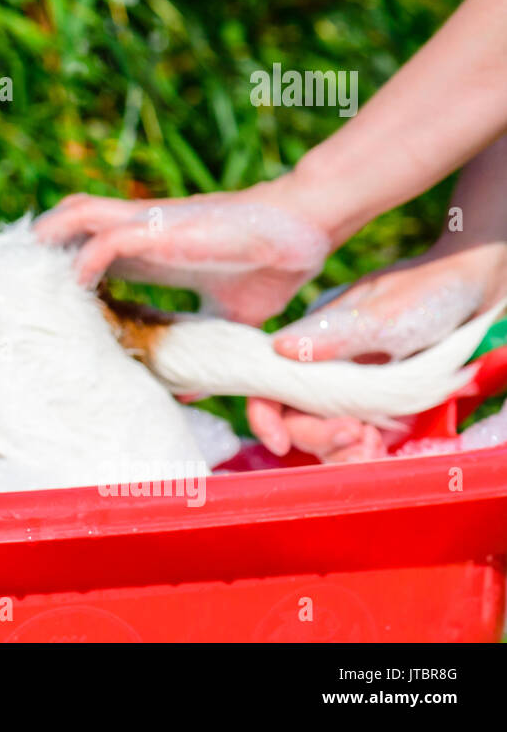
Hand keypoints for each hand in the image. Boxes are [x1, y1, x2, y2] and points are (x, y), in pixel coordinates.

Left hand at [34, 183, 330, 324]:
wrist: (303, 230)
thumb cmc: (270, 265)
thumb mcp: (229, 316)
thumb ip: (201, 343)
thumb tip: (187, 390)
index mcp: (148, 250)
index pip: (86, 252)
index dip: (59, 272)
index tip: (37, 302)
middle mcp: (138, 233)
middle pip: (67, 226)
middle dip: (38, 248)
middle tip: (13, 282)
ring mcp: (147, 226)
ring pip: (76, 217)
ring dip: (49, 242)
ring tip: (26, 274)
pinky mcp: (162, 228)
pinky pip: (108, 239)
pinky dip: (85, 259)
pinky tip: (73, 283)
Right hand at [249, 239, 506, 459]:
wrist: (475, 290)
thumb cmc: (429, 291)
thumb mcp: (385, 315)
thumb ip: (334, 334)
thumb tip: (278, 348)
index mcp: (310, 341)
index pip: (267, 383)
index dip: (265, 416)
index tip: (280, 443)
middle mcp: (322, 368)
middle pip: (295, 417)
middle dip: (317, 436)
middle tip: (358, 435)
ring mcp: (350, 388)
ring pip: (325, 433)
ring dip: (342, 449)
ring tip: (372, 445)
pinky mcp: (378, 404)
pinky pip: (358, 438)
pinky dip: (365, 450)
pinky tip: (382, 445)